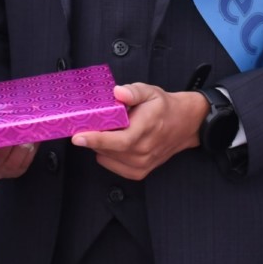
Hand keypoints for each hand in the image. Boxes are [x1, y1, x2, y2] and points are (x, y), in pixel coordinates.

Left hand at [72, 83, 206, 180]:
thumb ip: (133, 91)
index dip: (97, 139)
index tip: (78, 137)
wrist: (184, 124)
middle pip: (108, 149)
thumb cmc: (164, 108)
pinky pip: (112, 165)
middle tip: (87, 125)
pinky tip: (113, 143)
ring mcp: (142, 163)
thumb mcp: (150, 91)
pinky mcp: (139, 172)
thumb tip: (118, 92)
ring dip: (101, 145)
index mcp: (147, 128)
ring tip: (108, 131)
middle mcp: (144, 150)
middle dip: (93, 138)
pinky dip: (107, 155)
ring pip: (107, 158)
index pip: (119, 140)